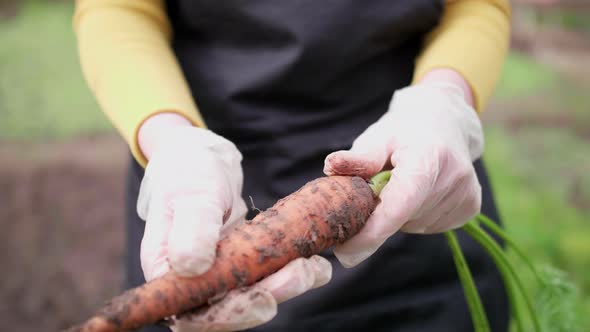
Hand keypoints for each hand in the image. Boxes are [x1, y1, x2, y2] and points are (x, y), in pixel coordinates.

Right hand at [137, 118, 331, 330]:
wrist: (202, 161)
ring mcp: (221, 274)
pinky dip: (296, 272)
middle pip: (229, 310)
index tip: (262, 300)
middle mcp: (193, 281)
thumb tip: (191, 267)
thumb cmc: (187, 174)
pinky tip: (317, 261)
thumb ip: (192, 228)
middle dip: (268, 297)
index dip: (229, 316)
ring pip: (254, 294)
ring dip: (286, 286)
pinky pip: (269, 276)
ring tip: (312, 267)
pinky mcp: (244, 264)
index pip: (194, 314)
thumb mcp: (191, 195)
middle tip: (298, 275)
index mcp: (167, 272)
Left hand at [324, 81, 483, 267]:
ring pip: (413, 226)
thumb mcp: (378, 137)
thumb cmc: (403, 132)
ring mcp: (466, 194)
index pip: (400, 203)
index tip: (344, 250)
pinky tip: (419, 192)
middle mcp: (454, 176)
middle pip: (403, 218)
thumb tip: (331, 166)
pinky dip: (414, 217)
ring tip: (401, 183)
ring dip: (398, 215)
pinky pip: (428, 227)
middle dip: (379, 215)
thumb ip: (358, 158)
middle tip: (374, 190)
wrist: (444, 123)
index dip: (372, 232)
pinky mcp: (471, 207)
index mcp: (429, 156)